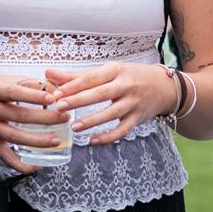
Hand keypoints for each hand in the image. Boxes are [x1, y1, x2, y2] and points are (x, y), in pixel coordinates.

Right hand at [0, 74, 67, 173]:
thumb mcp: (1, 80)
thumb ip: (26, 84)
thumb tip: (52, 88)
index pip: (14, 93)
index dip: (34, 96)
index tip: (53, 98)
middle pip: (19, 116)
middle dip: (45, 118)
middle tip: (64, 117)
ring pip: (15, 138)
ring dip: (38, 141)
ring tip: (57, 140)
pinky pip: (6, 158)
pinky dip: (22, 165)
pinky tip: (38, 165)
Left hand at [45, 62, 178, 145]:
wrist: (165, 86)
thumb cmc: (130, 76)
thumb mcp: (107, 71)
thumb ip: (77, 75)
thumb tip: (47, 73)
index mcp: (115, 70)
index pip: (91, 78)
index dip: (73, 86)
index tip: (55, 93)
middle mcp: (126, 85)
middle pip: (100, 93)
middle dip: (79, 100)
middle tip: (60, 107)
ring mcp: (134, 102)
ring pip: (112, 113)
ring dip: (92, 121)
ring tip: (74, 127)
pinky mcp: (139, 118)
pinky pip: (123, 130)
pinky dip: (108, 137)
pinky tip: (93, 141)